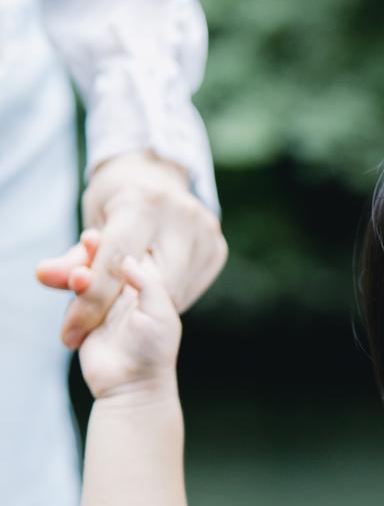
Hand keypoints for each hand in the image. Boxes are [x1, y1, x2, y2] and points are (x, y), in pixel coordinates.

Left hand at [34, 150, 226, 348]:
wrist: (158, 173)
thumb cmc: (117, 199)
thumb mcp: (92, 221)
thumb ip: (72, 258)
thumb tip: (43, 277)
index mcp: (142, 203)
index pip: (115, 265)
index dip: (91, 303)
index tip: (71, 332)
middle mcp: (180, 215)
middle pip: (148, 282)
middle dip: (117, 308)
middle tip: (96, 321)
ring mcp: (205, 231)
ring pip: (172, 290)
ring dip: (145, 305)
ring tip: (126, 301)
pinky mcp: (217, 247)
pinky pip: (189, 286)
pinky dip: (167, 295)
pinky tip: (152, 286)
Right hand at [74, 234, 182, 399]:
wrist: (130, 387)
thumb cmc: (153, 353)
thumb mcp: (161, 315)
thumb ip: (149, 284)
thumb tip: (128, 258)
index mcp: (150, 284)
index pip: (130, 253)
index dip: (117, 241)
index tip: (103, 235)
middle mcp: (126, 289)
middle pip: (105, 259)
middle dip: (92, 251)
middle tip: (88, 241)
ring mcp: (104, 301)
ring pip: (87, 274)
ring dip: (80, 270)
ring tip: (80, 275)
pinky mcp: (84, 314)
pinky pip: (74, 295)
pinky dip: (72, 291)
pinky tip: (73, 286)